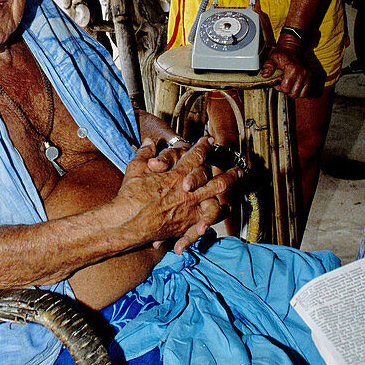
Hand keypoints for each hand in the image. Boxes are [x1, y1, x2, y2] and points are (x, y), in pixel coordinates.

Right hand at [114, 136, 240, 251]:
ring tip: (235, 189)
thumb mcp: (135, 168)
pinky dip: (219, 213)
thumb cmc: (130, 196)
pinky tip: (225, 209)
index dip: (204, 147)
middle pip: (216, 179)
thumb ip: (145, 153)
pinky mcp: (187, 224)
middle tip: (237, 169)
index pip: (195, 156)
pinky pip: (209, 218)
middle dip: (228, 173)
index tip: (209, 141)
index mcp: (176, 174)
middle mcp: (188, 190)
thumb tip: (149, 141)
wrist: (128, 223)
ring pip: (217, 197)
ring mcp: (190, 207)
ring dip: (228, 190)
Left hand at [260, 40, 311, 97]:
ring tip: (289, 85)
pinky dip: (300, 92)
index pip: (285, 89)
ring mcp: (307, 76)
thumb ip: (268, 66)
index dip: (279, 88)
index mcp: (292, 70)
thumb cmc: (281, 54)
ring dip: (293, 92)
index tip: (277, 82)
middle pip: (293, 93)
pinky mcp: (310, 77)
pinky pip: (306, 92)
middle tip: (283, 84)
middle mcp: (301, 73)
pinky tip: (294, 87)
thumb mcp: (272, 59)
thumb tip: (265, 75)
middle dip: (286, 91)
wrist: (291, 49)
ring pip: (300, 94)